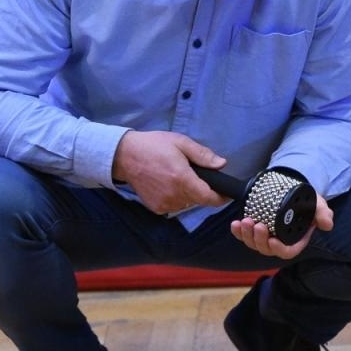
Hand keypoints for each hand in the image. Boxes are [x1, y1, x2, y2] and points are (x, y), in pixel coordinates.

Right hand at [110, 130, 228, 215]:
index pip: (209, 198)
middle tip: (193, 174)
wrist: (124, 156)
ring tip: (178, 177)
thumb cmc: (154, 146)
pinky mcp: (156, 208)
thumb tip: (222, 164)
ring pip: (187, 203)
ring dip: (188, 194)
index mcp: (182, 180)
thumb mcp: (181, 143)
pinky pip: (175, 206)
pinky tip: (168, 185)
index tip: (227, 194)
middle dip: (201, 189)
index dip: (221, 198)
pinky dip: (176, 198)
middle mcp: (175, 195)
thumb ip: (202, 155)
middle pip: (199, 200)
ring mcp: (165, 204)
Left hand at [231, 191, 331, 259]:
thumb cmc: (307, 202)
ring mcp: (266, 237)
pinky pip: (244, 236)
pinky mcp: (255, 230)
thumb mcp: (317, 205)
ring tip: (244, 222)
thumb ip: (323, 213)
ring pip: (254, 244)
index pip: (288, 251)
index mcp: (296, 240)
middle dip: (259, 240)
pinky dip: (238, 232)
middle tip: (256, 225)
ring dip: (247, 235)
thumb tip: (327, 225)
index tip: (272, 240)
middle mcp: (280, 242)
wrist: (293, 191)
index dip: (279, 249)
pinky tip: (235, 224)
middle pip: (267, 249)